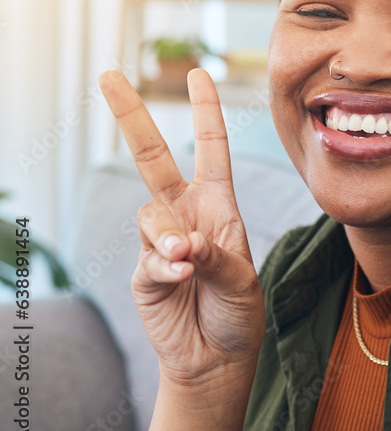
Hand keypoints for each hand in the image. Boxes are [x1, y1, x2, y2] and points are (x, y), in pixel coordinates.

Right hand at [99, 69, 264, 386]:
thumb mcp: (241, 278)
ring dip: (167, 235)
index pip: (210, 149)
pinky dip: (165, 266)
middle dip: (131, 116)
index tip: (199, 73)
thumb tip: (180, 244)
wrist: (217, 357)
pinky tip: (181, 278)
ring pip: (149, 213)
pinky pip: (147, 256)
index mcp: (218, 205)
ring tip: (189, 261)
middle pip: (153, 156)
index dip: (206, 112)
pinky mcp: (142, 269)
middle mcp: (185, 214)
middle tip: (109, 76)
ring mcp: (159, 240)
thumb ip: (215, 254)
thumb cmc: (237, 311)